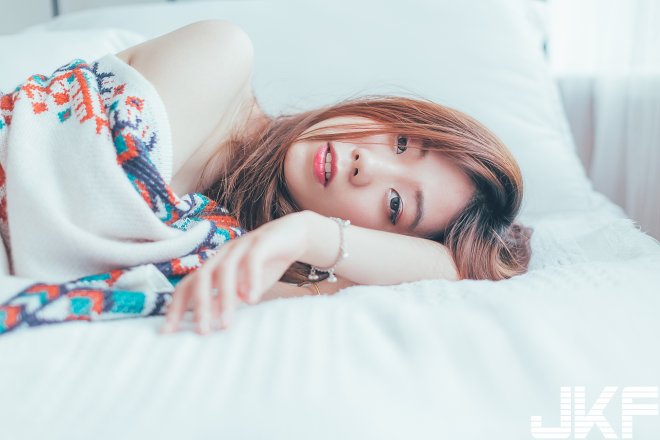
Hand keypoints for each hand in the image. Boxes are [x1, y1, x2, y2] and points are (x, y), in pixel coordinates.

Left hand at [160, 211, 309, 334]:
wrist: (293, 235)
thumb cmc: (265, 264)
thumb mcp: (243, 287)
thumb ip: (224, 300)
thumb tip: (205, 320)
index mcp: (214, 266)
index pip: (187, 285)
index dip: (175, 307)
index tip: (168, 331)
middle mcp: (222, 255)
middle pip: (201, 277)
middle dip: (199, 305)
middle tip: (202, 331)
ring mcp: (241, 246)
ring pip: (225, 270)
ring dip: (224, 298)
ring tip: (226, 323)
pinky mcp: (262, 242)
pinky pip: (252, 260)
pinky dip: (250, 279)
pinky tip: (251, 299)